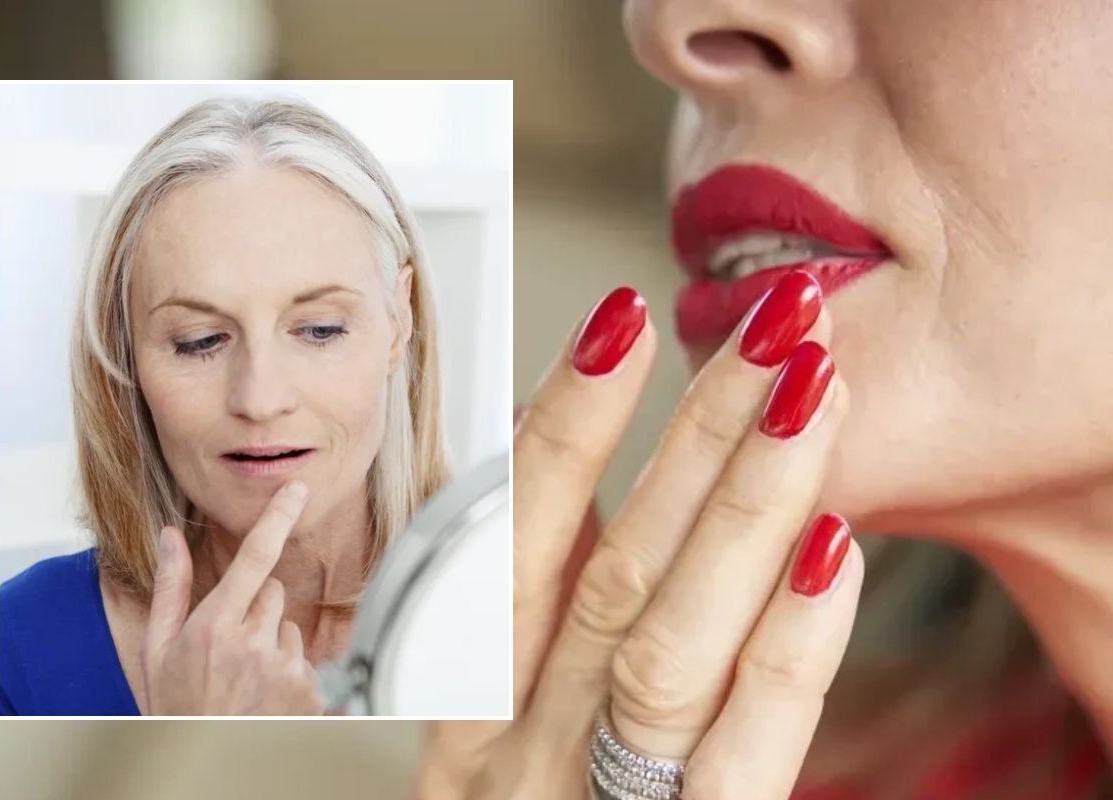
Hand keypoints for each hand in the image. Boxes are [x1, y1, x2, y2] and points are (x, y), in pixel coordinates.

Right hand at [140, 480, 324, 715]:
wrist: (203, 764)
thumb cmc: (176, 706)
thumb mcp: (157, 648)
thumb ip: (170, 588)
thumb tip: (171, 535)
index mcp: (215, 627)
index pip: (255, 557)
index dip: (277, 518)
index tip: (297, 491)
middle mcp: (254, 644)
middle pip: (272, 592)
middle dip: (254, 608)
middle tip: (228, 647)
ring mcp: (285, 669)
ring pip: (289, 627)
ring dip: (272, 643)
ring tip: (244, 678)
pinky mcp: (309, 692)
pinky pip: (305, 660)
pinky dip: (289, 672)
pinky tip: (264, 696)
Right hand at [414, 274, 862, 797]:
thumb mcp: (487, 730)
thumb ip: (532, 613)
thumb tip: (571, 466)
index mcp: (470, 702)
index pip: (515, 537)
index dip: (567, 422)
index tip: (621, 318)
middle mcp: (519, 748)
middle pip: (615, 566)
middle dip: (698, 430)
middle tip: (776, 320)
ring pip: (671, 638)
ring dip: (750, 504)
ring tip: (814, 389)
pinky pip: (742, 753)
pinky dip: (791, 649)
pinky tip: (840, 550)